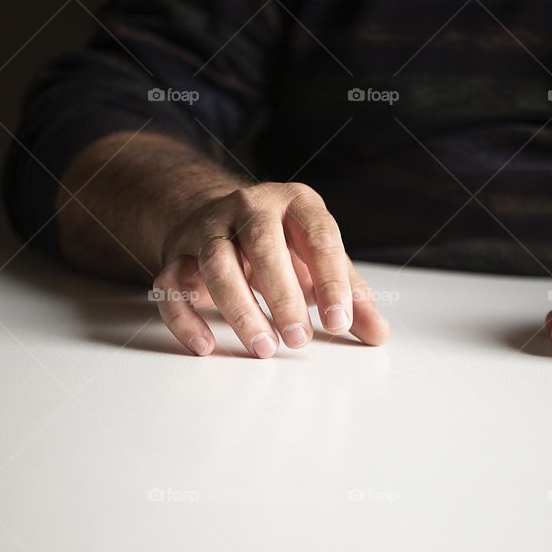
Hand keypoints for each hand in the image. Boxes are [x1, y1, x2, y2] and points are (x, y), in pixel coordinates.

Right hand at [153, 182, 389, 356]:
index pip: (319, 236)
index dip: (331, 281)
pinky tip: (207, 347)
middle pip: (262, 246)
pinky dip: (186, 318)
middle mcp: (250, 207)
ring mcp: (208, 227)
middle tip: (298, 340)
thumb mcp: (320, 261)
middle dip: (282, 296)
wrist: (221, 216)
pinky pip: (171, 285)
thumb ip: (351, 296)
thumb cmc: (283, 245)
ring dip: (240, 309)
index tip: (339, 323)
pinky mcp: (177, 253)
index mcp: (296, 203)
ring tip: (264, 347)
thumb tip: (379, 335)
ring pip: (216, 264)